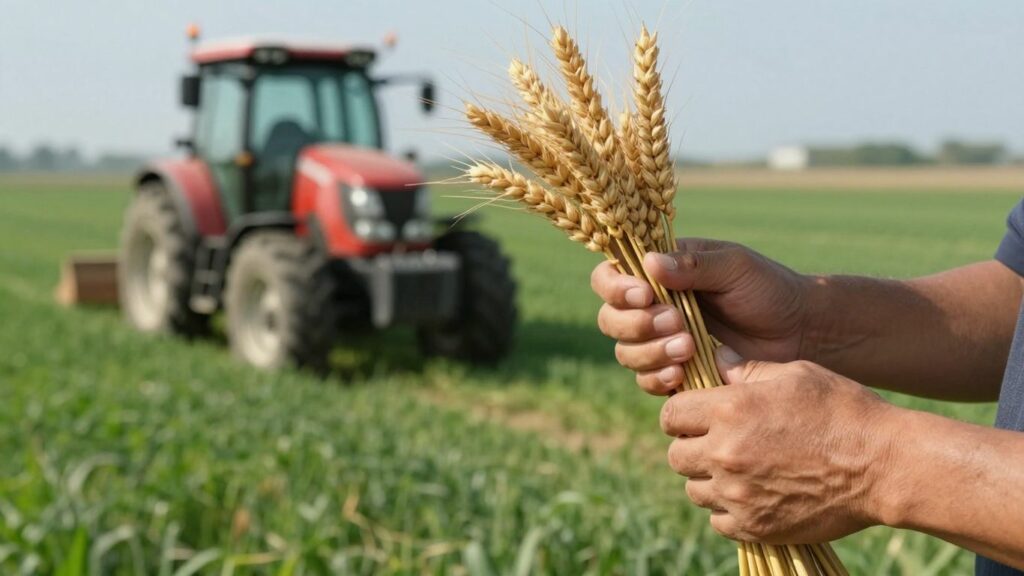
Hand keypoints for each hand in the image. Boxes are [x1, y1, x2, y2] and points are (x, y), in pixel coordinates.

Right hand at [590, 238, 809, 393]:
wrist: (801, 333)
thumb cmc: (769, 290)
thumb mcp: (734, 268)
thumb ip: (693, 266)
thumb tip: (649, 263)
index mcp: (660, 272)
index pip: (610, 276)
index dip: (616, 288)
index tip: (645, 295)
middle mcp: (653, 306)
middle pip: (611, 319)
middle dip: (636, 324)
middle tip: (675, 322)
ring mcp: (661, 342)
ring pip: (625, 352)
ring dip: (650, 352)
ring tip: (689, 347)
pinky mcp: (675, 372)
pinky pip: (647, 380)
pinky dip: (658, 378)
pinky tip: (682, 373)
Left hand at [661, 347, 897, 543]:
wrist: (885, 466)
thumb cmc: (842, 410)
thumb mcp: (795, 374)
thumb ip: (746, 370)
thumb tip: (715, 360)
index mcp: (729, 410)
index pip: (671, 414)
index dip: (682, 412)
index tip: (697, 414)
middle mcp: (725, 454)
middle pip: (677, 455)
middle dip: (692, 446)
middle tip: (719, 441)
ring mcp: (738, 495)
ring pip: (694, 489)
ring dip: (709, 479)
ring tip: (741, 468)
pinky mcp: (755, 526)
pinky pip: (718, 520)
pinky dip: (729, 510)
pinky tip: (754, 494)